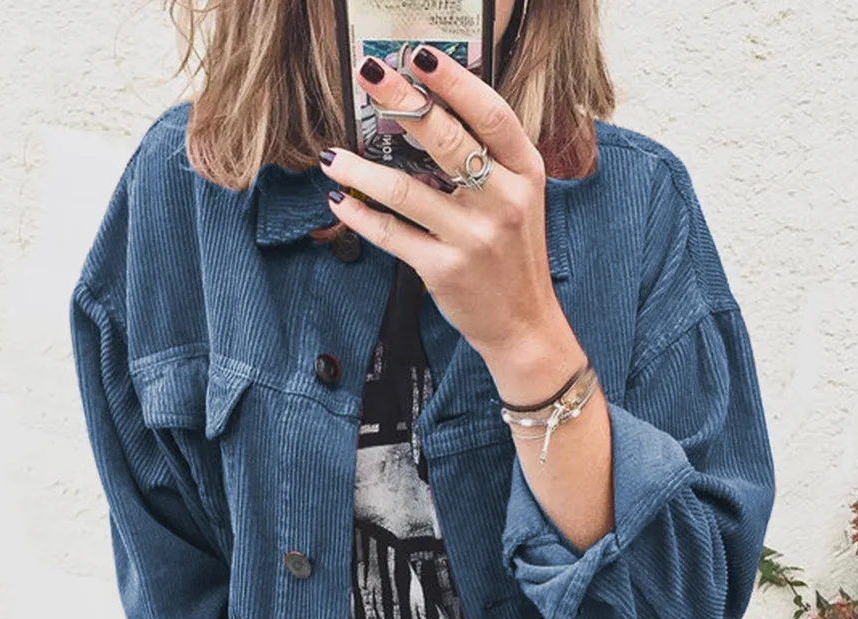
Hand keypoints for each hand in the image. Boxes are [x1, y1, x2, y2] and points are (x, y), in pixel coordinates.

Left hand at [319, 45, 564, 361]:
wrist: (523, 323)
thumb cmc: (513, 256)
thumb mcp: (521, 199)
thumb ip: (491, 161)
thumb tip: (431, 114)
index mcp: (525, 174)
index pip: (491, 115)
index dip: (455, 82)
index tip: (419, 57)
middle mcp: (503, 201)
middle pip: (446, 141)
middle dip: (401, 103)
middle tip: (369, 76)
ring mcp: (473, 238)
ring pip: (406, 190)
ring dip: (360, 169)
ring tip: (332, 155)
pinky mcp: (444, 269)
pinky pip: (391, 234)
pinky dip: (359, 216)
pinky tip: (339, 200)